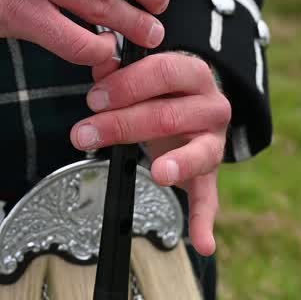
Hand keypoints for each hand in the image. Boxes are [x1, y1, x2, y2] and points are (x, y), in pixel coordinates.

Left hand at [70, 50, 230, 254]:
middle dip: (123, 123)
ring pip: (198, 153)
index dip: (127, 83)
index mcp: (193, 73)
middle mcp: (212, 105)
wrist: (192, 107)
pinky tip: (202, 242)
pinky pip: (210, 198)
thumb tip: (98, 56)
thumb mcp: (140, 75)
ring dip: (175, 165)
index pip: (163, 71)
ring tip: (159, 173)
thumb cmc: (157, 89)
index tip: (92, 97)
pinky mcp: (211, 174)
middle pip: (170, 114)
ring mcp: (215, 142)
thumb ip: (118, 69)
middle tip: (86, 133)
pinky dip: (205, 222)